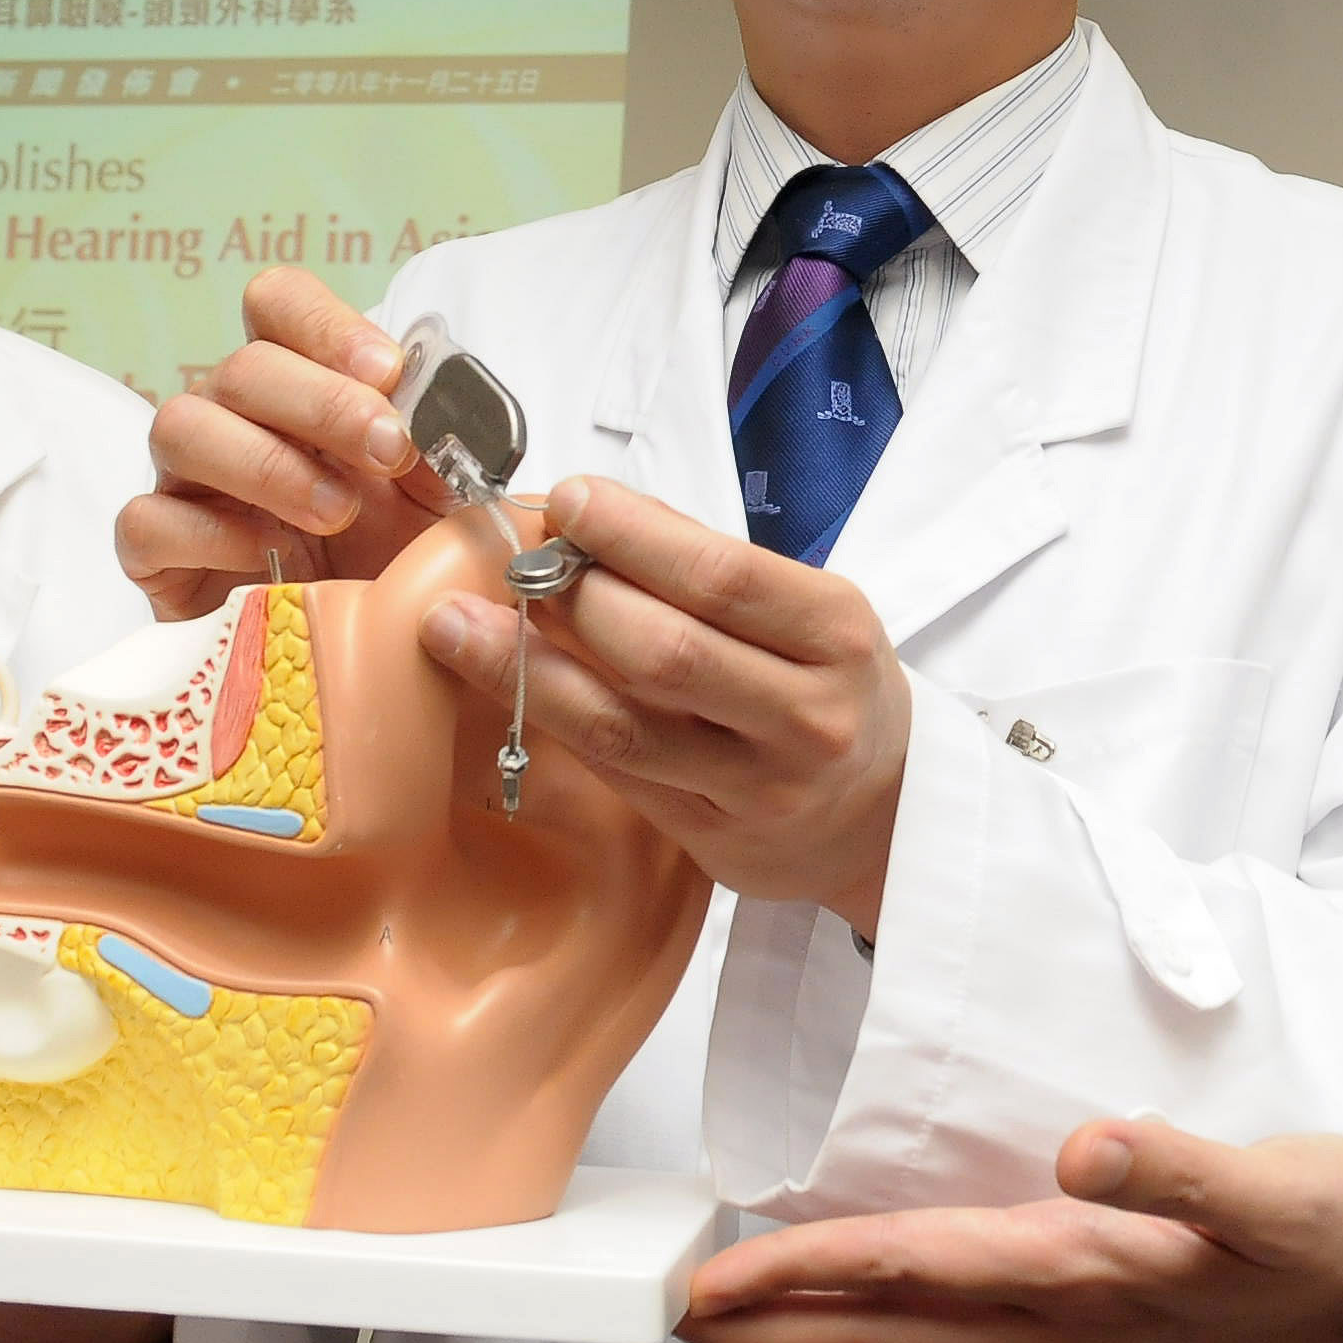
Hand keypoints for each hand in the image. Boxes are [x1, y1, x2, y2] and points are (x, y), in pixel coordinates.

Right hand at [115, 268, 448, 619]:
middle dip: (322, 402)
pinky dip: (211, 531)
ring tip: (336, 510)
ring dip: (268, 462)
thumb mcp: (439, 497)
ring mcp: (185, 480)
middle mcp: (232, 416)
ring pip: (181, 426)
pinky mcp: (153, 551)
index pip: (279, 304)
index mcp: (300, 384)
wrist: (356, 656)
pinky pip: (148, 518)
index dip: (327, 326)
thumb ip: (446, 442)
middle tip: (388, 450)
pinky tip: (273, 555)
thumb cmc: (393, 557)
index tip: (387, 372)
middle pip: (243, 366)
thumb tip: (452, 406)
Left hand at [425, 477, 907, 935]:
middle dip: (572, 597)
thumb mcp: (807, 613)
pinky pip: (617, 776)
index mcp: (835, 634)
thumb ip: (709, 566)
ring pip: (623, 727)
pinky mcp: (715, 842)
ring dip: (526, 670)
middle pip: (664, 651)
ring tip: (455, 626)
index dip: (630, 534)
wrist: (888, 817)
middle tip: (513, 562)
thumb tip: (586, 512)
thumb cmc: (828, 687)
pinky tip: (506, 686)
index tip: (565, 500)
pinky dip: (554, 724)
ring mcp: (759, 789)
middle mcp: (805, 715)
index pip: (720, 576)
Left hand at [675, 1117, 1342, 1342]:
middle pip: (889, 1327)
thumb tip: (1087, 1148)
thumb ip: (1179, 1169)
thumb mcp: (1273, 1186)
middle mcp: (1066, 1323)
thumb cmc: (1341, 1233)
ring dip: (823, 1335)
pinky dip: (900, 1336)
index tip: (710, 1278)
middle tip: (674, 1313)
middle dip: (775, 1323)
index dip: (802, 1272)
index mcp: (1085, 1272)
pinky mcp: (1105, 1338)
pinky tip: (886, 1326)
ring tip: (744, 1322)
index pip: (911, 1268)